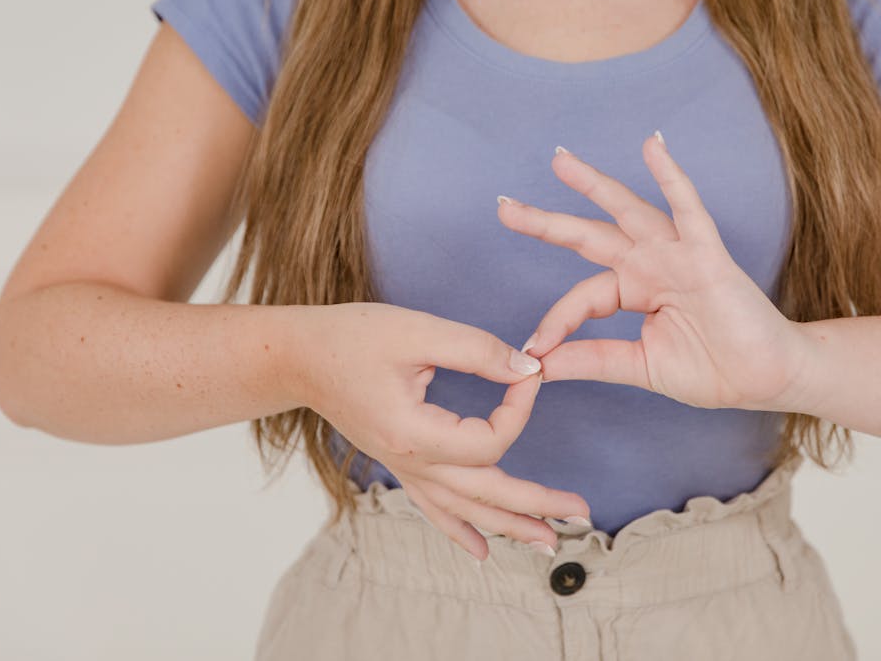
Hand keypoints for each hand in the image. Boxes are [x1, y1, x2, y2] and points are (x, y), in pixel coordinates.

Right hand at [288, 302, 590, 560]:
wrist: (299, 357)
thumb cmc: (353, 338)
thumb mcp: (419, 330)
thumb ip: (477, 350)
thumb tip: (528, 368)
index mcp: (416, 432)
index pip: (489, 441)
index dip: (519, 410)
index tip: (530, 374)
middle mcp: (411, 462)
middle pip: (485, 494)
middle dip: (536, 504)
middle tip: (581, 512)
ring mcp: (404, 469)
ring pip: (465, 510)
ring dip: (509, 526)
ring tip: (550, 544)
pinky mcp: (400, 464)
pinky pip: (436, 509)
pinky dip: (462, 531)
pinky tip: (484, 549)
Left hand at [496, 132, 807, 411]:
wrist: (767, 379)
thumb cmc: (714, 370)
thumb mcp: (640, 366)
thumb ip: (593, 359)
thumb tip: (539, 365)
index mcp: (634, 291)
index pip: (583, 297)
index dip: (557, 321)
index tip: (535, 351)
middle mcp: (650, 266)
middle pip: (589, 236)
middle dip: (547, 222)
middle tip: (503, 207)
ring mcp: (677, 256)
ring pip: (627, 212)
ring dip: (594, 185)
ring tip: (559, 161)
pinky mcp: (708, 256)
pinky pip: (687, 210)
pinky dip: (671, 177)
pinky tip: (652, 147)